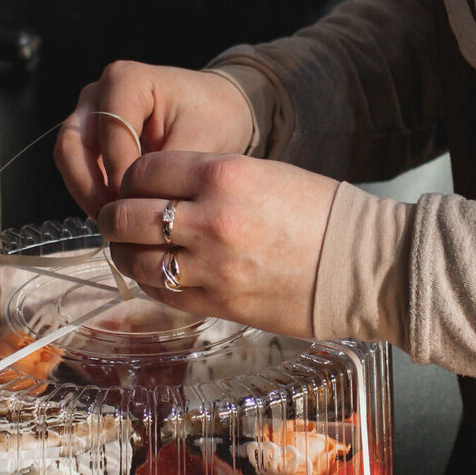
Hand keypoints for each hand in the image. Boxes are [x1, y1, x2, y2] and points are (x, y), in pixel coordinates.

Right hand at [54, 61, 253, 217]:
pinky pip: (79, 168)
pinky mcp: (90, 138)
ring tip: (114, 223)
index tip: (139, 205)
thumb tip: (140, 206)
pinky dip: (92, 192)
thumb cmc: (213, 117)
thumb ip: (168, 171)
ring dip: (86, 193)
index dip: (119, 172)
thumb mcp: (201, 141)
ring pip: (69, 158)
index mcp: (125, 81)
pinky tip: (116, 215)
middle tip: (113, 220)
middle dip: (89, 187)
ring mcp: (90, 114)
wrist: (218, 110)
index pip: (109, 130)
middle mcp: (98, 93)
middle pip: (72, 143)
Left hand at [97, 151, 338, 337]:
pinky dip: (149, 282)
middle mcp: (210, 219)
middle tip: (115, 218)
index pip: (144, 170)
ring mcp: (211, 266)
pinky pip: (162, 293)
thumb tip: (161, 189)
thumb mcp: (262, 173)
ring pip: (136, 259)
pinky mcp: (218, 303)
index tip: (133, 184)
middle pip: (127, 215)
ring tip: (129, 248)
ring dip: (124, 253)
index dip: (131, 178)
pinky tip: (155, 274)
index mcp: (223, 175)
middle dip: (113, 216)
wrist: (362, 266)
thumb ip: (207, 179)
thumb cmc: (318, 214)